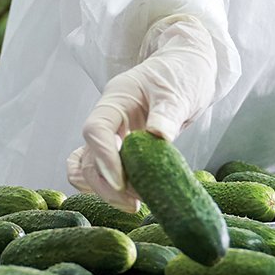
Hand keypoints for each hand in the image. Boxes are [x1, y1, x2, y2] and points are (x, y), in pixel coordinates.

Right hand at [66, 14, 219, 209]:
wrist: (187, 69)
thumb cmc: (182, 73)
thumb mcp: (178, 90)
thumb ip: (166, 113)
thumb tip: (158, 136)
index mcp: (116, 99)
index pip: (95, 129)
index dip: (103, 157)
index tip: (122, 183)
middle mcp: (108, 119)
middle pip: (88, 156)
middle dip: (105, 184)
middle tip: (134, 205)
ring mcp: (113, 135)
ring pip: (89, 168)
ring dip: (104, 190)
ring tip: (135, 205)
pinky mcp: (122, 149)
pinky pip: (101, 169)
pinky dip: (107, 187)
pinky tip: (128, 199)